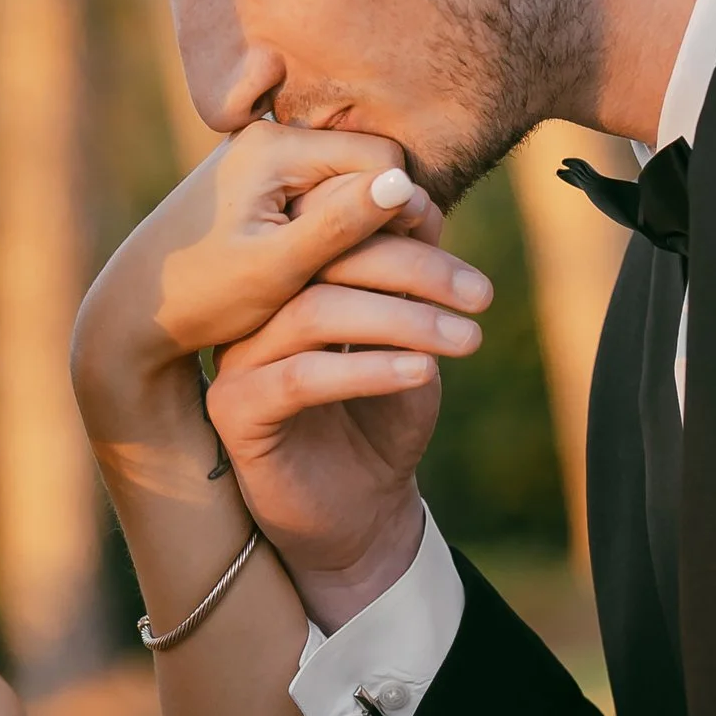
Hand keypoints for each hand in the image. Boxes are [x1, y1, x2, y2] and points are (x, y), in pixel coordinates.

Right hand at [75, 126, 490, 620]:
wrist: (360, 515)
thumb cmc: (383, 420)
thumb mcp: (409, 340)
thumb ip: (408, 278)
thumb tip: (422, 200)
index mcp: (288, 282)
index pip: (326, 227)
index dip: (382, 217)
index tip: (439, 221)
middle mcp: (255, 313)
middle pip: (321, 264)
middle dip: (410, 269)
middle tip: (478, 293)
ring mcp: (238, 361)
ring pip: (313, 315)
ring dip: (400, 320)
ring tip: (464, 338)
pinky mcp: (237, 412)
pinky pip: (301, 378)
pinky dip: (367, 369)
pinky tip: (422, 373)